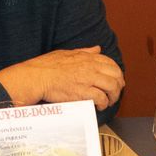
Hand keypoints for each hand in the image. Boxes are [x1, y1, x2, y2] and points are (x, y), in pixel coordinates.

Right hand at [0, 47, 123, 109]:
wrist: (37, 77)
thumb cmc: (47, 66)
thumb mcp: (67, 53)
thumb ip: (85, 51)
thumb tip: (97, 48)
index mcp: (87, 57)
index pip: (111, 63)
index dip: (116, 73)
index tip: (115, 80)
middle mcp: (90, 67)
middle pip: (116, 75)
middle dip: (119, 85)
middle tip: (115, 93)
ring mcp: (88, 79)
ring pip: (112, 87)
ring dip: (113, 96)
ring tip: (108, 101)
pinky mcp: (83, 93)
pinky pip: (101, 98)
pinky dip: (103, 103)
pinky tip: (99, 106)